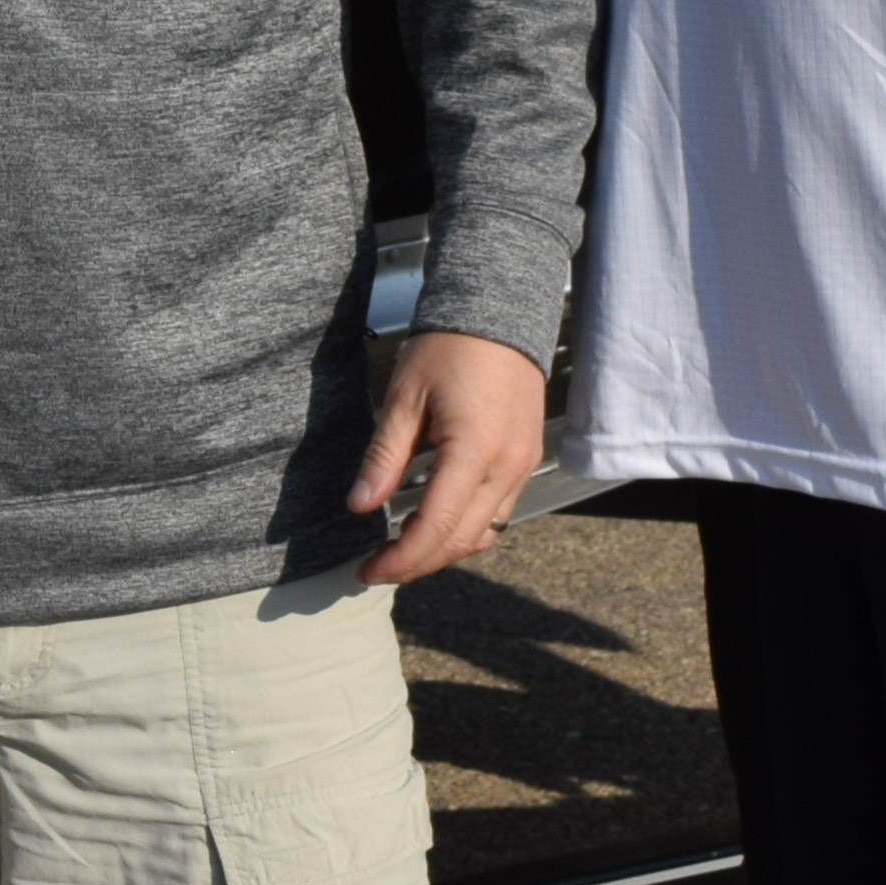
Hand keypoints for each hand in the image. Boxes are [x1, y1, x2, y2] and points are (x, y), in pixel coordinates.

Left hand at [350, 327, 552, 584]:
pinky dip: (467, 529)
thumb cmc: (447, 348)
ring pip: (485, 533)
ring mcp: (523, 465)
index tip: (367, 571)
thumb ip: (384, 457)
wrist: (498, 313)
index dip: (400, 558)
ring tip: (401, 551)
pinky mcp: (526, 459)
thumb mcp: (405, 398)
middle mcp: (507, 467)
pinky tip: (436, 524)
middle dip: (418, 562)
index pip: (436, 526)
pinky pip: (500, 512)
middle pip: (462, 540)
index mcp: (474, 451)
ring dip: (443, 550)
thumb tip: (359, 505)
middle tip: (377, 568)